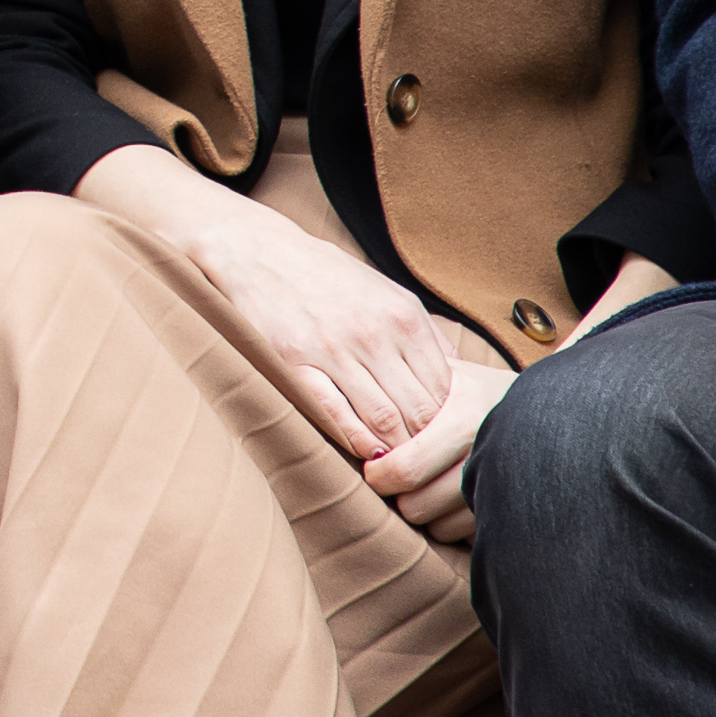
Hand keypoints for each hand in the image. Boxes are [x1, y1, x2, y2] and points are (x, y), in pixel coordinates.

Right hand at [75, 145, 452, 460]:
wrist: (254, 249)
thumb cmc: (325, 276)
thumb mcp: (385, 292)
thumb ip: (425, 334)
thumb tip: (461, 380)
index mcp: (401, 316)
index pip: (444, 390)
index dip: (449, 425)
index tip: (443, 442)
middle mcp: (372, 332)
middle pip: (419, 410)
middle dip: (426, 445)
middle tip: (425, 466)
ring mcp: (332, 348)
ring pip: (384, 419)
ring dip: (395, 451)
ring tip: (397, 467)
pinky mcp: (293, 360)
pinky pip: (335, 414)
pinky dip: (356, 440)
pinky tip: (363, 452)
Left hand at [360, 355, 507, 542]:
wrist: (554, 414)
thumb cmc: (483, 391)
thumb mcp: (450, 373)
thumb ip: (407, 380)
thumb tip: (349, 385)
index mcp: (464, 417)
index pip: (404, 467)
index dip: (380, 475)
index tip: (374, 469)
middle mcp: (487, 455)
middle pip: (416, 505)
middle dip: (399, 497)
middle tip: (396, 481)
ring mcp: (505, 487)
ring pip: (439, 527)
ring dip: (426, 513)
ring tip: (427, 487)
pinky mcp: (515, 511)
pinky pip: (465, 537)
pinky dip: (451, 525)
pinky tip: (451, 500)